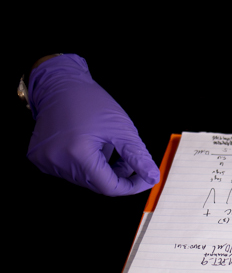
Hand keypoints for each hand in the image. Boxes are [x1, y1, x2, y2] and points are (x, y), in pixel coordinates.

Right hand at [27, 54, 159, 195]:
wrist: (60, 85)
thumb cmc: (90, 102)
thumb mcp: (121, 128)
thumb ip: (137, 156)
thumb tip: (152, 177)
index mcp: (77, 154)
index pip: (108, 187)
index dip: (130, 186)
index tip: (145, 179)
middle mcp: (57, 161)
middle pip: (97, 184)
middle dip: (117, 176)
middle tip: (129, 159)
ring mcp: (45, 161)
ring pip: (85, 179)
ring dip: (102, 170)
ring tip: (108, 147)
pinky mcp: (40, 158)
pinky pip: (70, 171)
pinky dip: (86, 165)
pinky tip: (90, 147)